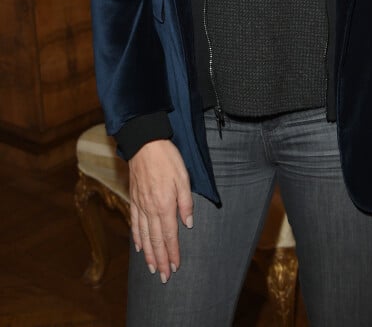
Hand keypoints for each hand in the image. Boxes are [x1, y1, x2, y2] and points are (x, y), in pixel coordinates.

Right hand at [129, 139, 193, 282]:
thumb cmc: (167, 158)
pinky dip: (137, 238)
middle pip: (156, 240)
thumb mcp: (183, 177)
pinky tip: (139, 247)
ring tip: (152, 269)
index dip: (173, 253)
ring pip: (144, 236)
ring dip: (149, 254)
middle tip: (164, 277)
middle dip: (161, 260)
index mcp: (165, 205)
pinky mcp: (133, 198)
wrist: (144, 143)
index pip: (169, 236)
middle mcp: (150, 209)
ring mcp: (140, 205)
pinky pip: (134, 223)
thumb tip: (188, 223)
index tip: (175, 267)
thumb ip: (186, 202)